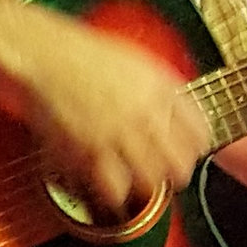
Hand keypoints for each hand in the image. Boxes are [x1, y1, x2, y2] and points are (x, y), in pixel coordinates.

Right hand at [20, 21, 211, 215]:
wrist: (48, 55)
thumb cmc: (88, 53)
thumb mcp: (141, 62)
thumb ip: (165, 89)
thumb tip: (184, 112)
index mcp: (160, 91)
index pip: (199, 132)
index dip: (198, 145)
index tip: (194, 150)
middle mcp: (143, 115)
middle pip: (179, 163)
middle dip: (179, 171)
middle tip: (172, 172)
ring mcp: (116, 136)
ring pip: (151, 181)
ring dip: (151, 184)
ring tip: (145, 181)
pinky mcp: (88, 153)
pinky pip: (113, 188)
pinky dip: (116, 193)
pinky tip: (115, 186)